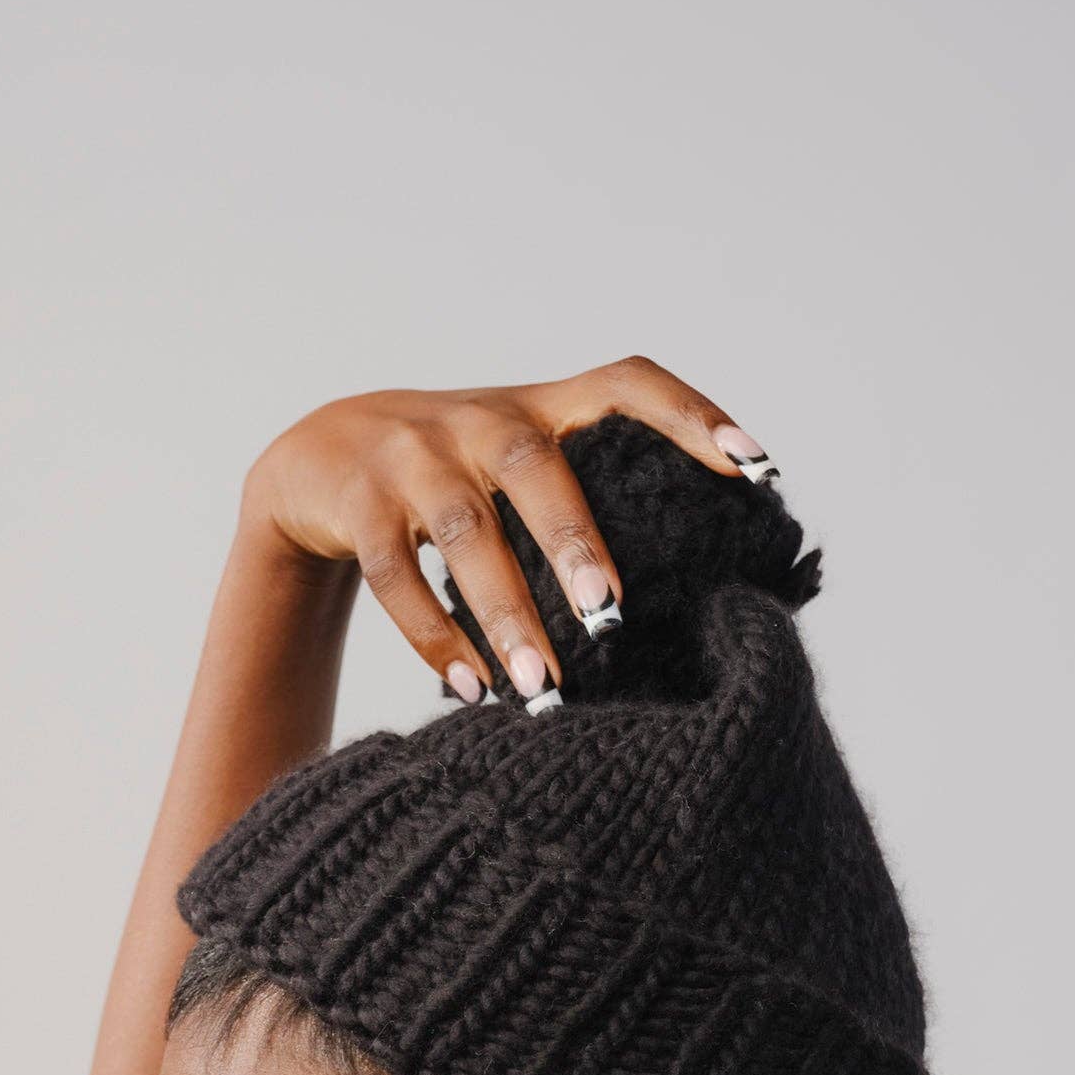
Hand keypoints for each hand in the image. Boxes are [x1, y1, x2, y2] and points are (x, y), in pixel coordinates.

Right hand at [239, 357, 770, 706]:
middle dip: (575, 543)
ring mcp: (412, 456)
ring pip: (464, 532)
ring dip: (507, 615)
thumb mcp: (516, 467)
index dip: (691, 415)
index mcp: (539, 406)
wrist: (319, 460)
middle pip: (535, 465)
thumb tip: (692, 591)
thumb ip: (586, 500)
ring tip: (543, 690)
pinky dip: (433, 637)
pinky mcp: (356, 502)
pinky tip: (471, 689)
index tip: (755, 468)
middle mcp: (479, 419)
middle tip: (612, 617)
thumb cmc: (453, 480)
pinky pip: (394, 575)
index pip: (627, 384)